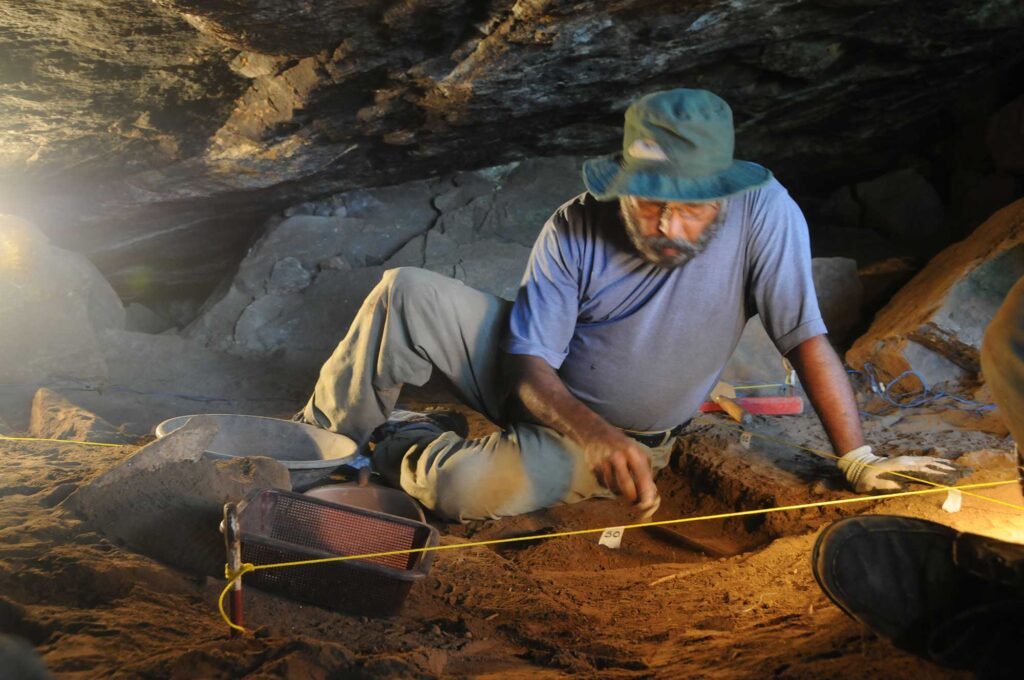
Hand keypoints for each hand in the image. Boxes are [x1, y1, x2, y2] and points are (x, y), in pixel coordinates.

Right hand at [582, 428, 660, 518]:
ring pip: (613, 488)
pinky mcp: (593, 467)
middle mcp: (617, 457)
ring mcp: (603, 462)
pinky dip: (608, 485)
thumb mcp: (638, 452)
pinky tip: (609, 475)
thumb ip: (646, 471)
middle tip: (634, 501)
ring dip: (619, 491)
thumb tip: (651, 494)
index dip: (646, 493)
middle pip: (626, 487)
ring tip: (621, 483)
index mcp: (632, 452)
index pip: (642, 477)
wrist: (596, 433)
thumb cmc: (623, 446)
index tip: (648, 504)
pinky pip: (603, 484)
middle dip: (632, 498)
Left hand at [838, 445, 962, 492]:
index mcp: (900, 467)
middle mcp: (906, 461)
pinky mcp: (905, 461)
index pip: (924, 471)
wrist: (857, 465)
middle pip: (930, 465)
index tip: (953, 478)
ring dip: (944, 465)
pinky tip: (944, 464)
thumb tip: (903, 488)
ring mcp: (906, 460)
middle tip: (964, 472)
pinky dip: (935, 462)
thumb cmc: (864, 478)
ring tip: (959, 468)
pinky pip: (923, 461)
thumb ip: (886, 486)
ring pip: (929, 461)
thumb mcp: (872, 485)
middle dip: (947, 469)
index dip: (938, 474)